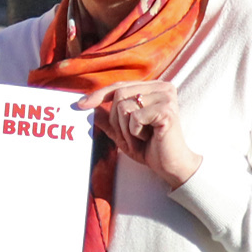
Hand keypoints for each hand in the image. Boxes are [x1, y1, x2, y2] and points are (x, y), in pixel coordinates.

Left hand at [74, 80, 202, 191]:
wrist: (170, 165)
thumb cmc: (148, 147)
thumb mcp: (121, 132)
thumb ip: (106, 118)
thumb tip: (85, 104)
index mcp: (153, 88)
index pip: (119, 86)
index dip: (99, 95)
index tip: (80, 105)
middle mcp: (162, 87)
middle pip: (118, 94)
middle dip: (116, 120)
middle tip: (131, 136)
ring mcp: (166, 97)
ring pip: (123, 106)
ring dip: (126, 129)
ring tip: (141, 138)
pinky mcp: (167, 110)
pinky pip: (134, 118)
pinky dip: (134, 133)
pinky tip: (149, 139)